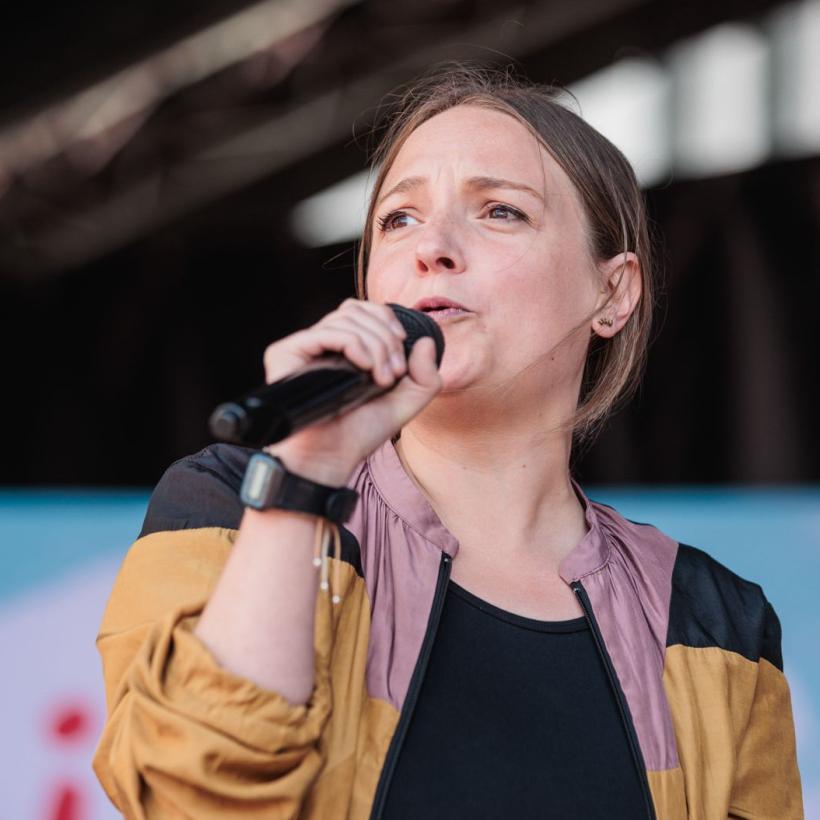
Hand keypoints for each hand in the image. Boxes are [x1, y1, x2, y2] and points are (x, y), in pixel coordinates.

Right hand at [260, 299, 441, 484]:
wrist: (332, 457)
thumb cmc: (360, 433)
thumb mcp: (405, 405)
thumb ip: (426, 377)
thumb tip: (427, 342)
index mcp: (345, 348)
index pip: (363, 309)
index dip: (386, 319)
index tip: (401, 347)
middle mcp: (323, 344)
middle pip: (356, 309)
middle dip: (385, 337)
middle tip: (393, 373)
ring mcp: (304, 348)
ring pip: (345, 318)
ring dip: (375, 345)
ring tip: (380, 378)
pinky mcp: (285, 354)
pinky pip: (324, 332)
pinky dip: (352, 343)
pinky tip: (364, 367)